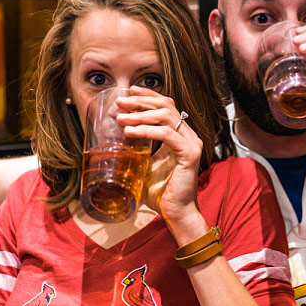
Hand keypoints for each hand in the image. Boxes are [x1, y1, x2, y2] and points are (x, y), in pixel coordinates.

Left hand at [115, 86, 203, 228]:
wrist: (175, 213)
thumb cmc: (160, 192)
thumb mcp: (144, 164)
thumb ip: (137, 149)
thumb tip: (113, 139)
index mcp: (179, 135)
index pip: (166, 105)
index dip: (148, 96)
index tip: (129, 92)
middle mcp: (188, 136)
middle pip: (166, 106)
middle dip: (140, 102)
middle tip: (120, 103)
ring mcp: (191, 143)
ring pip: (166, 116)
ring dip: (140, 115)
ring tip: (120, 119)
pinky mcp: (189, 154)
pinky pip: (167, 134)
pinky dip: (147, 130)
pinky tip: (130, 132)